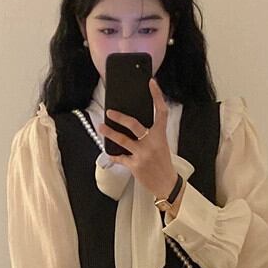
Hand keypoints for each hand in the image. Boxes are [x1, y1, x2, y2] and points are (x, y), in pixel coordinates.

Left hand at [98, 77, 176, 202]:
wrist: (166, 184)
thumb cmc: (162, 163)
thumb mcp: (161, 145)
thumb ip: (151, 134)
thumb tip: (132, 124)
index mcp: (161, 135)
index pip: (161, 111)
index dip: (157, 96)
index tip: (151, 83)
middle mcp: (152, 142)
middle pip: (134, 124)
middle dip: (120, 117)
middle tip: (109, 112)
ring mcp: (143, 154)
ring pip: (122, 140)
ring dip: (110, 133)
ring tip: (101, 127)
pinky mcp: (135, 166)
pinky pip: (120, 158)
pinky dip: (114, 155)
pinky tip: (109, 152)